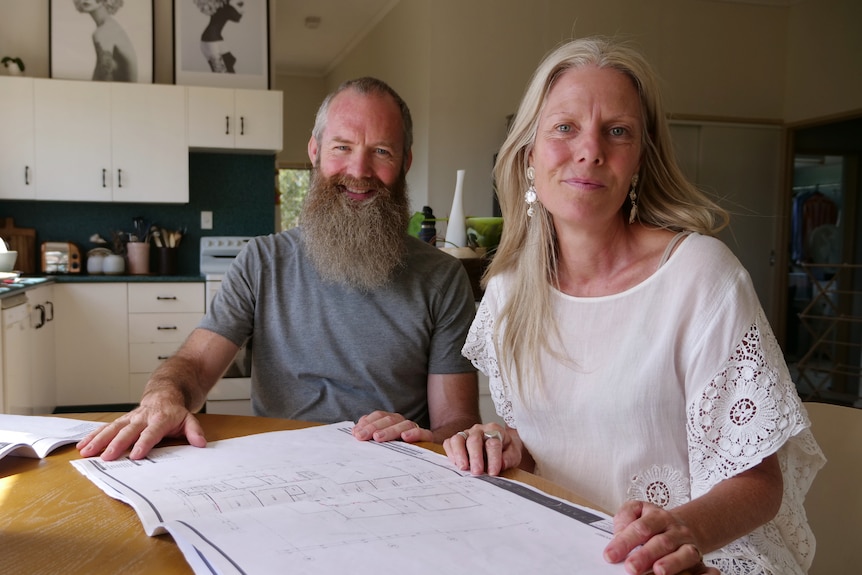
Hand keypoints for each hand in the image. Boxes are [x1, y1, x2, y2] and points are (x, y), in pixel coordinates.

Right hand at [76, 398, 205, 460]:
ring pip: (113, 428)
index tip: (136, 455)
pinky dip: (93, 436)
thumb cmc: (175, 411)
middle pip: (129, 431)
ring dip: (99, 440)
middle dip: (117, 444)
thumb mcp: (189, 419)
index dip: (144, 443)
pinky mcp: (122, 420)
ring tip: (87, 452)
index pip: (152, 432)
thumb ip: (194, 431)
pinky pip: (106, 427)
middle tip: (107, 457)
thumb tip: (201, 443)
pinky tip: (82, 445)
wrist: (165, 393)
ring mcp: (130, 418)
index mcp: (160, 418)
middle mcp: (143, 417)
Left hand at [352, 411, 432, 442]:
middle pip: (388, 419)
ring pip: (403, 424)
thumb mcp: (383, 443)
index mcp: (391, 420)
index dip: (367, 422)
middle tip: (361, 436)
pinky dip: (414, 433)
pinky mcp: (428, 437)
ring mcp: (415, 428)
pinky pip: (423, 433)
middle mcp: (402, 422)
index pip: (379, 416)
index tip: (355, 433)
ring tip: (378, 437)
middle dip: (373, 427)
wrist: (428, 452)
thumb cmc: (399, 448)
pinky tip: (405, 437)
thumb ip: (370, 434)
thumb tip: (355, 431)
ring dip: (390, 430)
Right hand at [443, 423, 520, 475]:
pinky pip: (449, 443)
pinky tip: (455, 463)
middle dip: (475, 457)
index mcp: (495, 431)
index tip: (493, 472)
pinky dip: (450, 452)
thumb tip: (502, 464)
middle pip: (474, 440)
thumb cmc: (506, 450)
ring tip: (463, 468)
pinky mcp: (457, 440)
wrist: (500, 443)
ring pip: (458, 439)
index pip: (493, 443)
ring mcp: (466, 433)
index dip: (493, 458)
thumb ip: (509, 458)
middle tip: (477, 472)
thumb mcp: (514, 454)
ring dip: (459, 454)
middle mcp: (479, 430)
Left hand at [603, 500, 717, 574]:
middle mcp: (675, 530)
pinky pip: (702, 566)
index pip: (640, 528)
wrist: (680, 527)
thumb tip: (618, 536)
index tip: (610, 555)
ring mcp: (688, 544)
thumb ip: (624, 520)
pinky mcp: (697, 558)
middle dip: (645, 556)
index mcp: (657, 516)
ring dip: (671, 563)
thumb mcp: (636, 513)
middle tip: (630, 567)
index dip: (625, 542)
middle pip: (661, 542)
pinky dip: (704, 573)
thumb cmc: (652, 524)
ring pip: (684, 553)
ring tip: (658, 571)